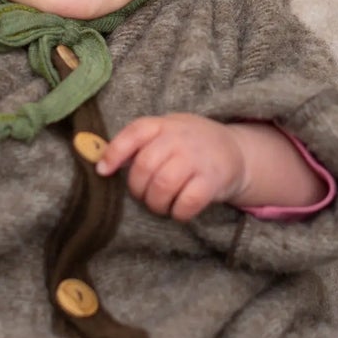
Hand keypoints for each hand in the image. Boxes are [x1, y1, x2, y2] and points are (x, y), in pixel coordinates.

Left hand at [97, 113, 248, 221]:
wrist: (235, 151)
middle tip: (144, 196)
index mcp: (164, 125)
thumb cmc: (190, 146)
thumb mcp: (167, 133)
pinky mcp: (212, 181)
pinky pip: (186, 203)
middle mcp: (180, 138)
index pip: (134, 133)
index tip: (103, 172)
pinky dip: (178, 213)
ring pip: (162, 186)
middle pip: (144, 166)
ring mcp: (197, 159)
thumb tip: (102, 165)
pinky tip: (180, 210)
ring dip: (156, 204)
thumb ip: (139, 144)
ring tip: (160, 205)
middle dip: (138, 189)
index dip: (114, 153)